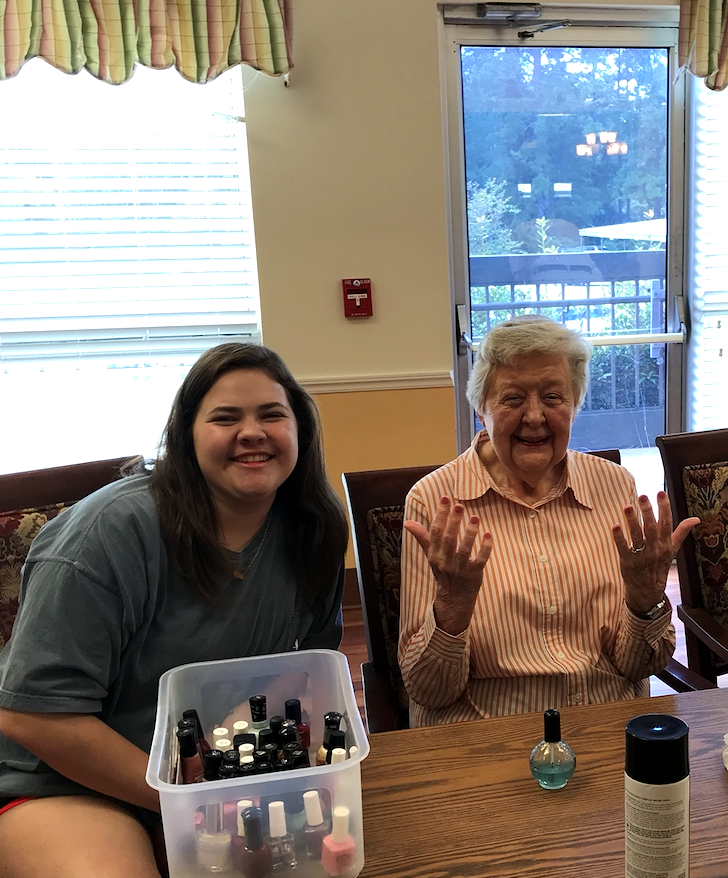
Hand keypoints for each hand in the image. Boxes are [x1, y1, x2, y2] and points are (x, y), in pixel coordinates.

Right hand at [404, 496, 491, 634]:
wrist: (454, 598)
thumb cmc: (443, 571)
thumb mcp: (431, 555)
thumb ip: (422, 537)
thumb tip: (407, 522)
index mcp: (434, 554)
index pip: (435, 532)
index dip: (440, 514)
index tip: (445, 498)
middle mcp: (445, 561)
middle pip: (449, 539)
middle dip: (453, 521)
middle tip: (459, 505)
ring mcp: (460, 568)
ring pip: (464, 549)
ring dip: (470, 533)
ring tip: (475, 517)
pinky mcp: (474, 574)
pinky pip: (480, 560)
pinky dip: (485, 548)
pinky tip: (488, 534)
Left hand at [612, 491, 698, 616]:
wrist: (648, 588)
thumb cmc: (660, 563)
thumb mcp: (673, 548)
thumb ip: (681, 532)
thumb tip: (696, 519)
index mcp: (666, 543)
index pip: (667, 523)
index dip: (664, 508)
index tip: (660, 492)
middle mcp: (655, 548)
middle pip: (651, 528)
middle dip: (648, 512)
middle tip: (642, 496)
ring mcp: (641, 555)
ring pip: (637, 536)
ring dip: (632, 521)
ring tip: (628, 506)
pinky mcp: (627, 561)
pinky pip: (623, 548)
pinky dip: (619, 537)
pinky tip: (615, 525)